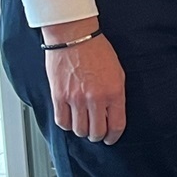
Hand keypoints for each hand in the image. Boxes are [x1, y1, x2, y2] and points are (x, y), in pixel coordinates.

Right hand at [43, 19, 125, 144]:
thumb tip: (113, 112)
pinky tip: (70, 120)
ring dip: (82, 131)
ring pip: (79, 130)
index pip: (116, 125)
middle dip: (98, 136)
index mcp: (114, 92)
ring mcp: (75, 98)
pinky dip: (67, 125)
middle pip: (96, 131)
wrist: (74, 37)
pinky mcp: (58, 96)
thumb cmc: (97, 50)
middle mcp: (95, 98)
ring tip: (83, 126)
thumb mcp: (118, 72)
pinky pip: (62, 121)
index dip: (114, 136)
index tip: (111, 138)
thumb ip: (116, 95)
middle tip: (97, 133)